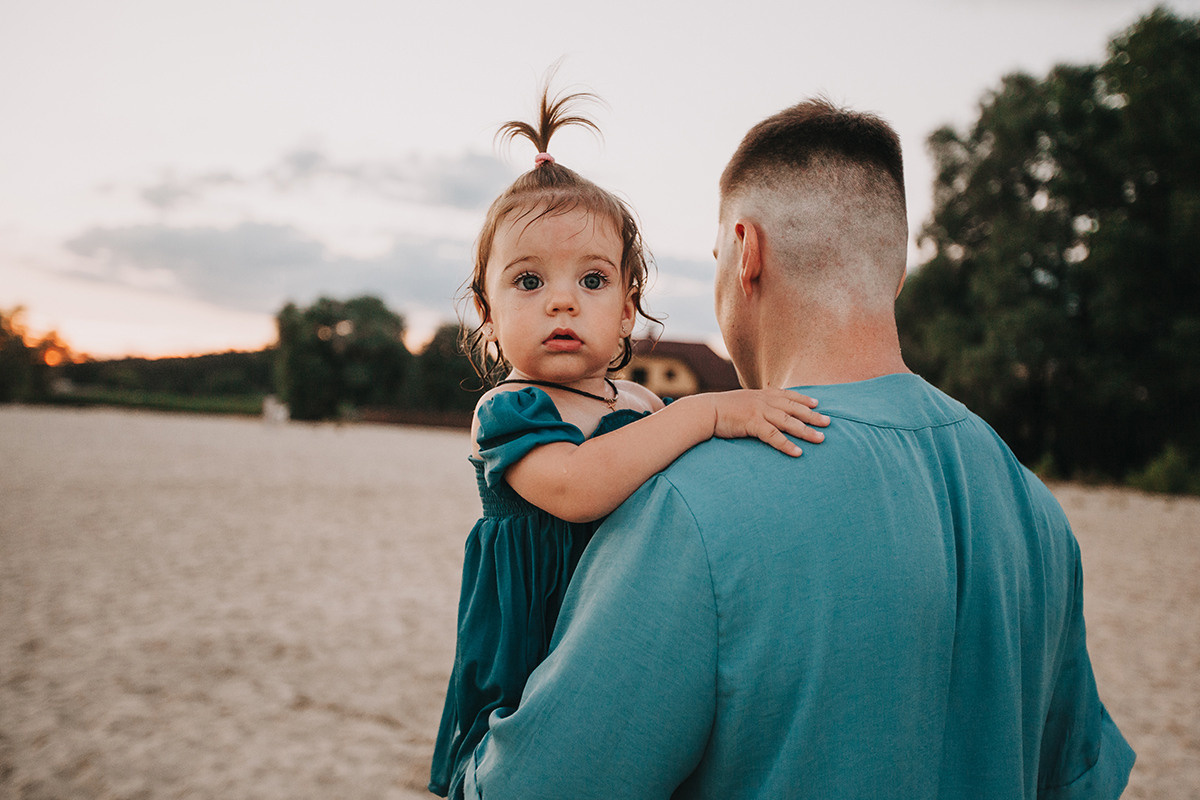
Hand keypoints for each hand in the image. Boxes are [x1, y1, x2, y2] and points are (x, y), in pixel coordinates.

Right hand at [704, 389, 828, 456]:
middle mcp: (763, 400)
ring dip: (806, 430)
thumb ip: (754, 404)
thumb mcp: (740, 401)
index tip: (817, 403)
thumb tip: (760, 411)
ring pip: (788, 422)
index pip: (787, 395)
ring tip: (821, 438)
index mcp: (761, 394)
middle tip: (828, 422)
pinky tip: (798, 452)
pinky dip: (787, 444)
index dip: (803, 399)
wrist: (704, 411)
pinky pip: (774, 436)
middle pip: (794, 408)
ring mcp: (759, 411)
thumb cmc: (720, 409)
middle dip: (812, 415)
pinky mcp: (752, 423)